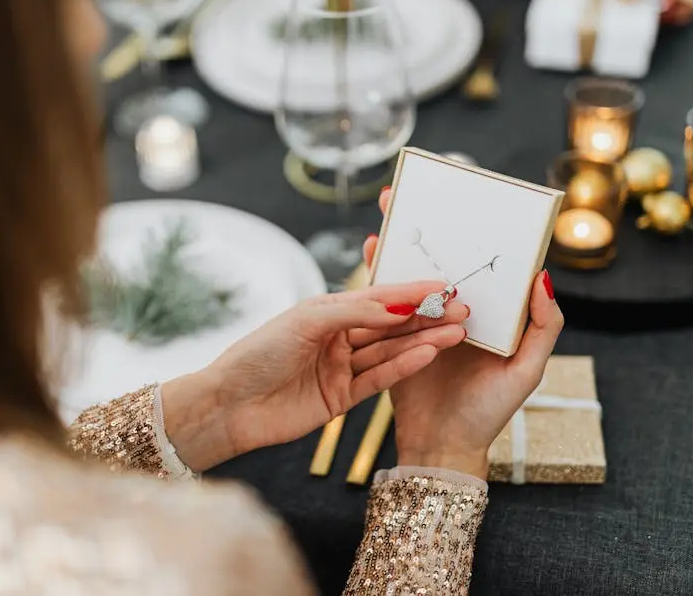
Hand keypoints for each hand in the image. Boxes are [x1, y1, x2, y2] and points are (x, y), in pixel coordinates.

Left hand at [161, 282, 467, 470]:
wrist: (229, 406)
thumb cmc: (258, 354)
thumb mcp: (305, 321)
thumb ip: (353, 312)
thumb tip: (397, 305)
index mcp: (325, 312)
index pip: (377, 298)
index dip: (411, 292)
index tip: (444, 285)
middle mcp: (336, 338)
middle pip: (390, 325)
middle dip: (426, 317)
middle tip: (463, 309)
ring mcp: (340, 368)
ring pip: (389, 352)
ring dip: (422, 341)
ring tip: (457, 332)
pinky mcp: (341, 398)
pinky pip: (378, 379)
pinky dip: (403, 367)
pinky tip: (428, 354)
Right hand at [364, 188, 563, 478]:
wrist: (442, 447)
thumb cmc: (488, 412)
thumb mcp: (527, 371)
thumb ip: (542, 327)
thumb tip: (542, 277)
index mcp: (487, 314)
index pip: (481, 265)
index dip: (472, 232)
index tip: (461, 203)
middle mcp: (454, 312)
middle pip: (440, 261)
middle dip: (424, 227)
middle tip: (408, 195)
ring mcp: (422, 321)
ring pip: (410, 274)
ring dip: (397, 244)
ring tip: (386, 215)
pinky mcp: (394, 335)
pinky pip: (386, 301)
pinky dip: (378, 275)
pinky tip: (371, 253)